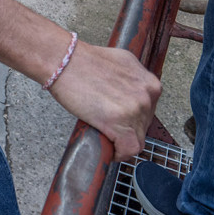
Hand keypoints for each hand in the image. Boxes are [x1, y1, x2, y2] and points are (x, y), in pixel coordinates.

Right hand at [49, 41, 160, 160]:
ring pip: (137, 139)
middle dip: (128, 128)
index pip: (149, 110)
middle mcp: (147, 95)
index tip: (122, 121)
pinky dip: (120, 153)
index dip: (133, 118)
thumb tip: (129, 94)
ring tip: (106, 136)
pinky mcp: (121, 124)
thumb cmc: (82, 61)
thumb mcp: (119, 64)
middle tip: (109, 126)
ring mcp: (136, 109)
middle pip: (144, 125)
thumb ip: (131, 80)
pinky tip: (110, 151)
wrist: (64, 62)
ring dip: (122, 141)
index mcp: (149, 82)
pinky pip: (129, 149)